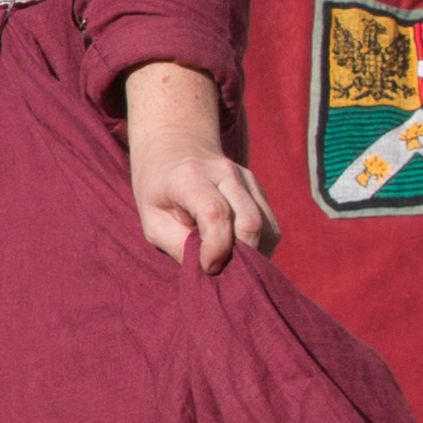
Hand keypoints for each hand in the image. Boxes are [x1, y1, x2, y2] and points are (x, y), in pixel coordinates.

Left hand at [120, 61, 277, 273]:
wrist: (175, 149)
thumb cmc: (158, 191)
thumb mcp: (153, 221)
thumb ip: (179, 246)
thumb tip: (212, 273)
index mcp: (190, 177)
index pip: (215, 213)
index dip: (216, 247)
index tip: (207, 267)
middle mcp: (223, 172)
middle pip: (249, 221)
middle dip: (240, 257)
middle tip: (221, 272)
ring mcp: (246, 178)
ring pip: (266, 226)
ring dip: (254, 254)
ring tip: (231, 265)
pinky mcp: (258, 188)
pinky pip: (270, 225)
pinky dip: (260, 245)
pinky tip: (240, 252)